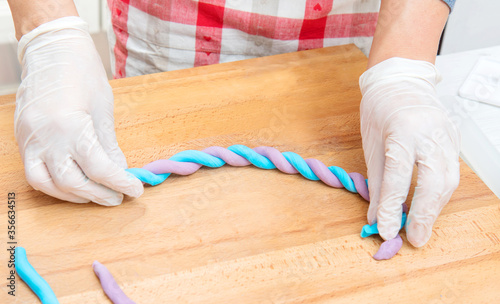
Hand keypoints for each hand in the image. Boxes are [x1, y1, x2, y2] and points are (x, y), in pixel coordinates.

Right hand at [14, 17, 142, 205]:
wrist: (51, 49)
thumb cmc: (82, 73)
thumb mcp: (103, 109)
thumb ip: (109, 144)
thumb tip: (119, 170)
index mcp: (70, 127)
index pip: (98, 167)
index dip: (119, 182)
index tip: (134, 190)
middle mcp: (45, 138)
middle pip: (72, 182)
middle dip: (98, 194)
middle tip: (117, 197)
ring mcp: (29, 139)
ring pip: (47, 184)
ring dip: (74, 195)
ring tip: (96, 194)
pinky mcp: (22, 138)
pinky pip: (34, 172)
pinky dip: (54, 184)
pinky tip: (72, 184)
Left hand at [359, 57, 459, 246]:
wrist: (402, 81)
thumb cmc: (380, 109)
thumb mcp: (370, 143)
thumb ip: (375, 182)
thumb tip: (374, 216)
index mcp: (402, 130)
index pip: (398, 175)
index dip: (392, 206)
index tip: (385, 229)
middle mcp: (430, 133)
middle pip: (434, 181)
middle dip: (423, 214)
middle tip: (414, 238)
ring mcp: (447, 136)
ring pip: (448, 181)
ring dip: (434, 208)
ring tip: (421, 229)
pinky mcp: (454, 141)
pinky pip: (451, 173)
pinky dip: (440, 194)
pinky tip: (429, 207)